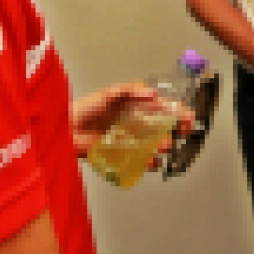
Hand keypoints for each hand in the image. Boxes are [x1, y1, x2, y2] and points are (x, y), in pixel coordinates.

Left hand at [71, 82, 193, 165]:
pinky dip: (148, 162)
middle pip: (163, 127)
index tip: (188, 117)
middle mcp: (135, 123)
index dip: (177, 112)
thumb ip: (131, 91)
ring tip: (164, 146)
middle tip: (182, 132)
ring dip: (162, 145)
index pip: (163, 108)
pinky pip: (140, 160)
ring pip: (154, 144)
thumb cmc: (86, 108)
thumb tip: (153, 94)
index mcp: (135, 106)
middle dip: (175, 129)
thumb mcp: (110, 93)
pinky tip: (151, 161)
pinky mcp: (121, 154)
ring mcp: (130, 139)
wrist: (66, 130)